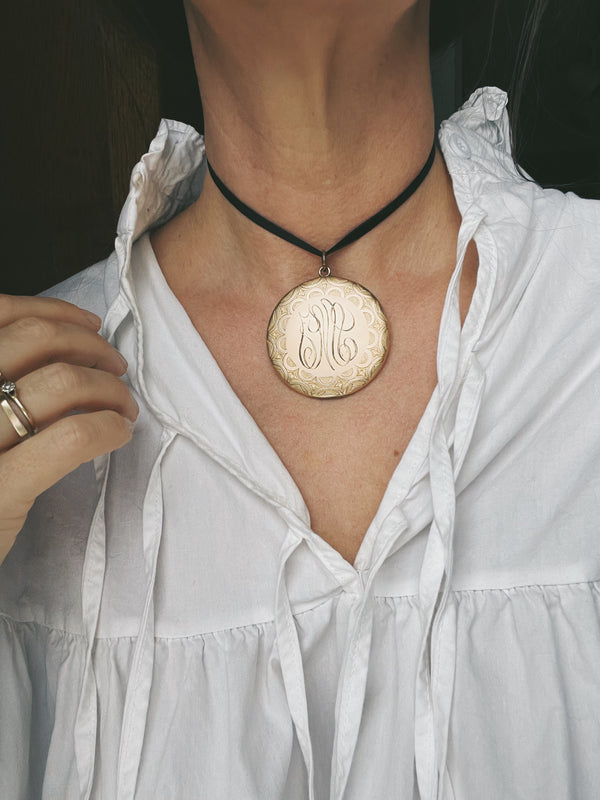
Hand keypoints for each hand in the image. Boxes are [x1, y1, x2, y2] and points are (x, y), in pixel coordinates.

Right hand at [0, 294, 138, 564]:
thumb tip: (60, 348)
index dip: (54, 312)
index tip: (90, 326)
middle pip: (36, 340)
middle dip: (92, 347)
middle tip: (116, 369)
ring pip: (62, 382)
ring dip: (109, 388)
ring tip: (123, 407)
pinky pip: (72, 437)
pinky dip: (108, 426)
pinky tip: (118, 434)